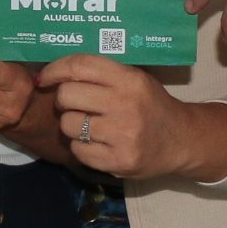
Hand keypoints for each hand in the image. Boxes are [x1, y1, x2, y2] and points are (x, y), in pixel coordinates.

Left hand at [36, 54, 226, 179]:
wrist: (182, 141)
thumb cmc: (151, 105)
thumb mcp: (134, 80)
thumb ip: (102, 74)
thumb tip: (53, 71)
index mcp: (129, 80)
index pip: (80, 66)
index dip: (55, 70)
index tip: (44, 78)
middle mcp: (125, 105)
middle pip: (67, 95)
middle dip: (64, 100)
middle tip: (76, 104)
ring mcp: (122, 135)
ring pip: (68, 124)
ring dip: (71, 125)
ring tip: (89, 125)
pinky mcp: (118, 161)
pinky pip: (78, 150)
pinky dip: (81, 147)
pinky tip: (97, 143)